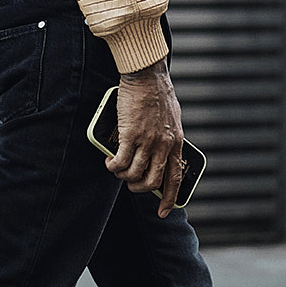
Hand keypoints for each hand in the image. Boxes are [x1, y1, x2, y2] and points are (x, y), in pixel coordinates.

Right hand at [108, 59, 183, 216]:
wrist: (147, 75)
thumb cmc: (158, 92)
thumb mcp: (172, 118)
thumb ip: (167, 136)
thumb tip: (162, 149)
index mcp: (175, 141)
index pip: (175, 177)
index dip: (169, 197)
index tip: (164, 211)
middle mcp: (163, 144)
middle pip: (152, 181)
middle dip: (139, 188)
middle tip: (130, 183)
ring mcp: (147, 140)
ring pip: (134, 174)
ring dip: (123, 176)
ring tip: (117, 168)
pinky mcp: (130, 134)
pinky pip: (121, 162)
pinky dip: (114, 166)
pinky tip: (110, 162)